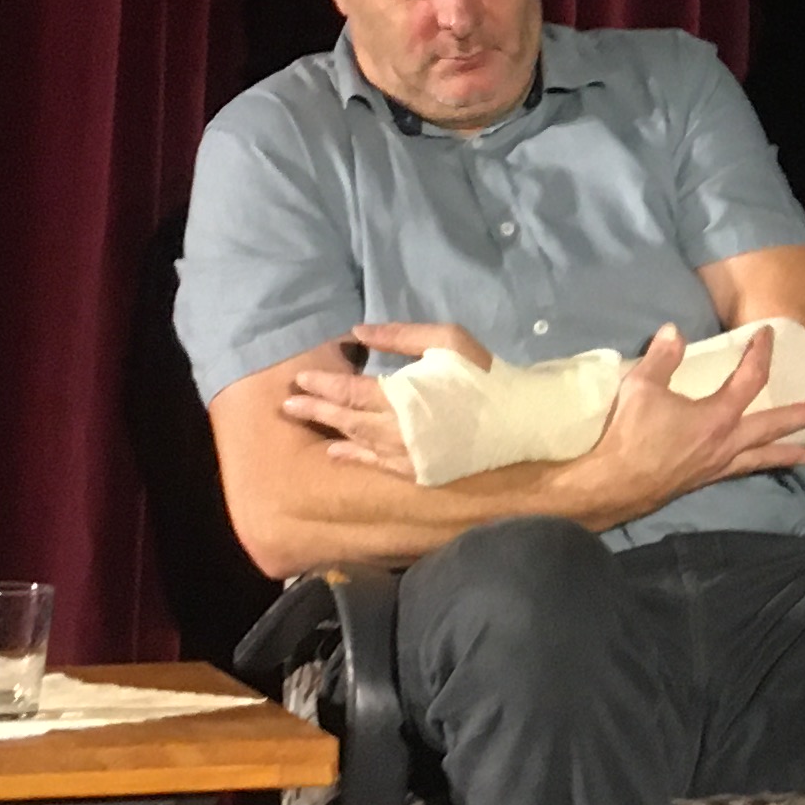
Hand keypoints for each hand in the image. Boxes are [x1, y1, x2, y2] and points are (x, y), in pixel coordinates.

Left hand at [283, 320, 494, 477]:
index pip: (347, 391)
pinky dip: (352, 457)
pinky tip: (336, 452)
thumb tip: (357, 333)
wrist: (518, 421)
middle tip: (287, 405)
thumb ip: (399, 336)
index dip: (321, 385)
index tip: (299, 378)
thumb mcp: (446, 341)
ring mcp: (404, 455)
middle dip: (314, 410)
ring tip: (305, 421)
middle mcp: (393, 430)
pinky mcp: (416, 471)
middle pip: (343, 419)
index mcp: (399, 397)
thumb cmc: (482, 375)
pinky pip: (375, 465)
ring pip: (356, 442)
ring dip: (329, 431)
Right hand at [566, 323, 804, 518]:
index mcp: (718, 416)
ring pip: (763, 457)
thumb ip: (662, 357)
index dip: (761, 354)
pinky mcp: (704, 480)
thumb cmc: (630, 435)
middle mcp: (728, 443)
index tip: (767, 335)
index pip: (751, 379)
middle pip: (776, 426)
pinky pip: (741, 470)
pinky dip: (757, 466)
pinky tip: (755, 465)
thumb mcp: (642, 387)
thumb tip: (674, 330)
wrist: (614, 484)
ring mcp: (718, 465)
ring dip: (788, 452)